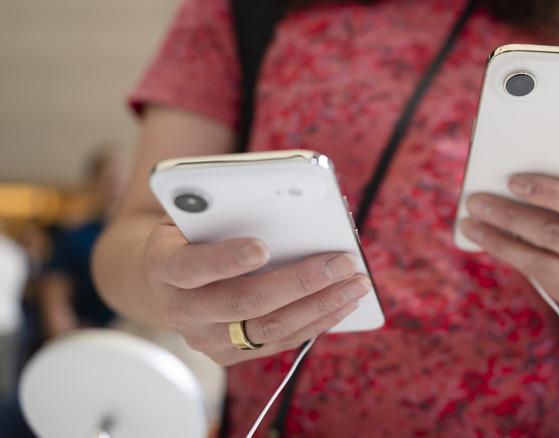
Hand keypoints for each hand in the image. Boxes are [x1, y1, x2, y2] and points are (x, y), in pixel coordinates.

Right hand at [144, 216, 370, 364]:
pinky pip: (280, 342)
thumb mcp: (191, 213)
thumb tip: (279, 197)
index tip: (262, 247)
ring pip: (269, 329)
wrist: (167, 280)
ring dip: (320, 305)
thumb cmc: (190, 233)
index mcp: (163, 267)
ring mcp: (207, 338)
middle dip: (300, 282)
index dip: (225, 260)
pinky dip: (316, 322)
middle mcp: (181, 310)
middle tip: (342, 262)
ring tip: (356, 284)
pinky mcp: (231, 354)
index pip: (190, 267)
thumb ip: (220, 207)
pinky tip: (343, 302)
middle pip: (244, 302)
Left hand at [459, 174, 558, 312]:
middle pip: (554, 234)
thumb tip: (514, 175)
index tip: (512, 181)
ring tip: (471, 225)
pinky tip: (489, 242)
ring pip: (540, 263)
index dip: (547, 192)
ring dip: (499, 242)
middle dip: (510, 217)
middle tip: (477, 202)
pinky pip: (538, 278)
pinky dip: (510, 258)